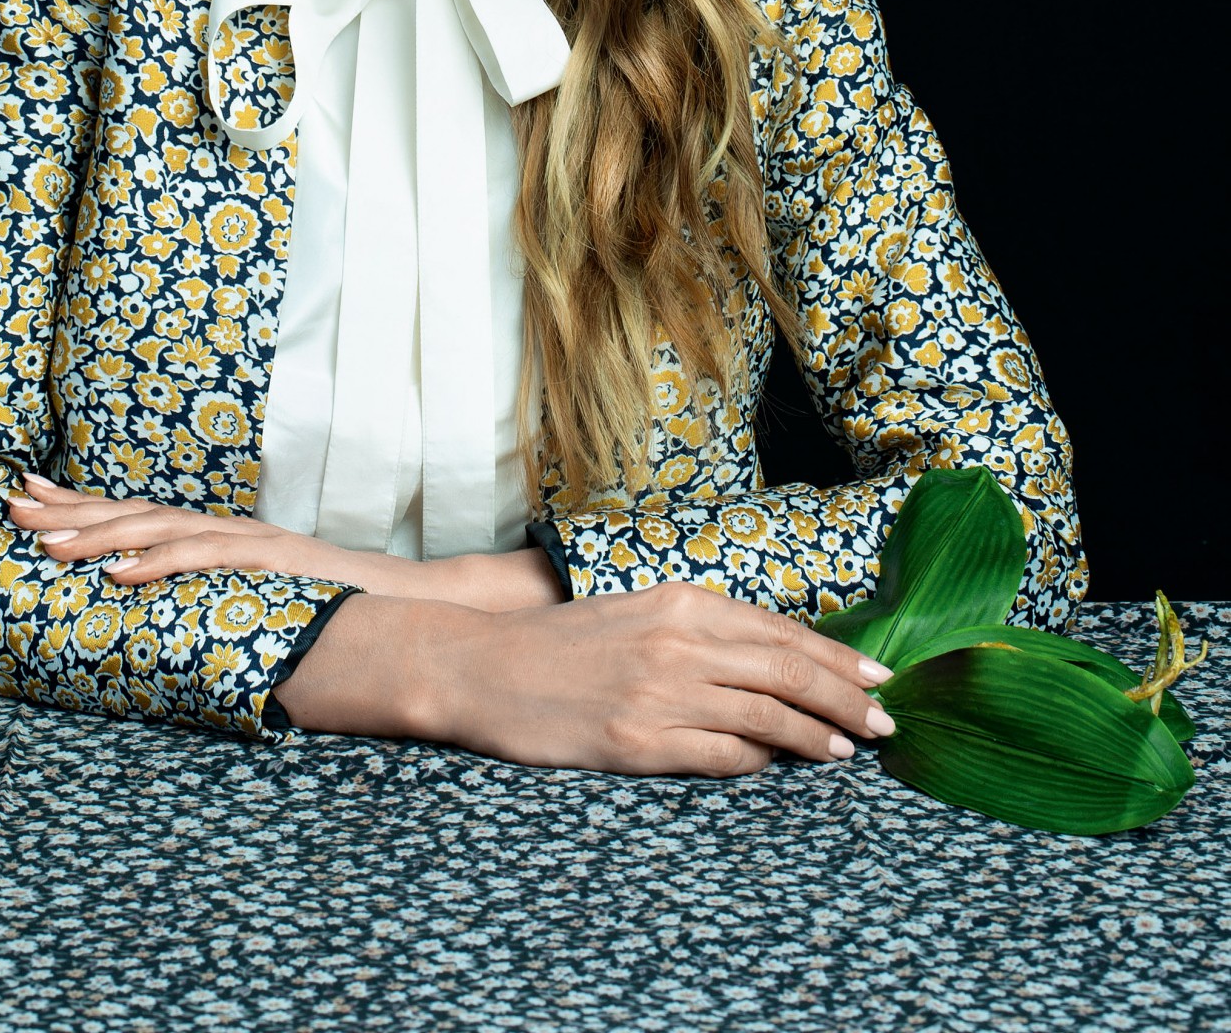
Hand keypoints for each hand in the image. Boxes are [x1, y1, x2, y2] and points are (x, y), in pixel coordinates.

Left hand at [5, 471, 556, 607]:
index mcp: (223, 539)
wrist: (410, 608)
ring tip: (45, 539)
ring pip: (160, 528)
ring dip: (99, 532)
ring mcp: (250, 542)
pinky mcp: (271, 563)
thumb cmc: (336, 611)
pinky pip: (205, 560)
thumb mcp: (265, 605)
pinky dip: (157, 562)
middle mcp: (230, 529)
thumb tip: (170, 624)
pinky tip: (116, 571)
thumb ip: (221, 603)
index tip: (28, 497)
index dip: (82, 506)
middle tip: (10, 503)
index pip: (140, 515)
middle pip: (137, 511)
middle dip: (70, 508)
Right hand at [381, 581, 898, 776]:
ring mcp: (660, 694)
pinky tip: (781, 766)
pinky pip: (722, 756)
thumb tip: (771, 658)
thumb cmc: (561, 642)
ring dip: (818, 737)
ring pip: (767, 716)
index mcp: (681, 602)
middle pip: (788, 671)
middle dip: (846, 699)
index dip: (837, 659)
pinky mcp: (638, 743)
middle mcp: (679, 643)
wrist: (482, 665)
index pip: (781, 631)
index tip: (877, 679)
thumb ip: (701, 629)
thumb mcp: (637, 612)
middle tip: (886, 723)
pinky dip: (761, 762)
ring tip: (849, 751)